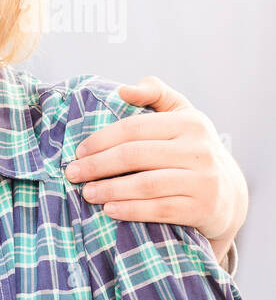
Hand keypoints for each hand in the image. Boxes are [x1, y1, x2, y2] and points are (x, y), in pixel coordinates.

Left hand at [64, 76, 246, 260]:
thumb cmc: (190, 150)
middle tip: (72, 174)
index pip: (134, 128)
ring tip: (87, 193)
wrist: (227, 194)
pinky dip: (131, 210)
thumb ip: (155, 94)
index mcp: (189, 123)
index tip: (77, 152)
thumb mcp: (180, 116)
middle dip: (97, 165)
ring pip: (147, 184)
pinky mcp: (203, 208)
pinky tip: (109, 210)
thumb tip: (124, 89)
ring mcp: (203, 180)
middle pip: (135, 155)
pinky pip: (160, 209)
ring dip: (110, 190)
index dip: (100, 140)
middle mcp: (199, 150)